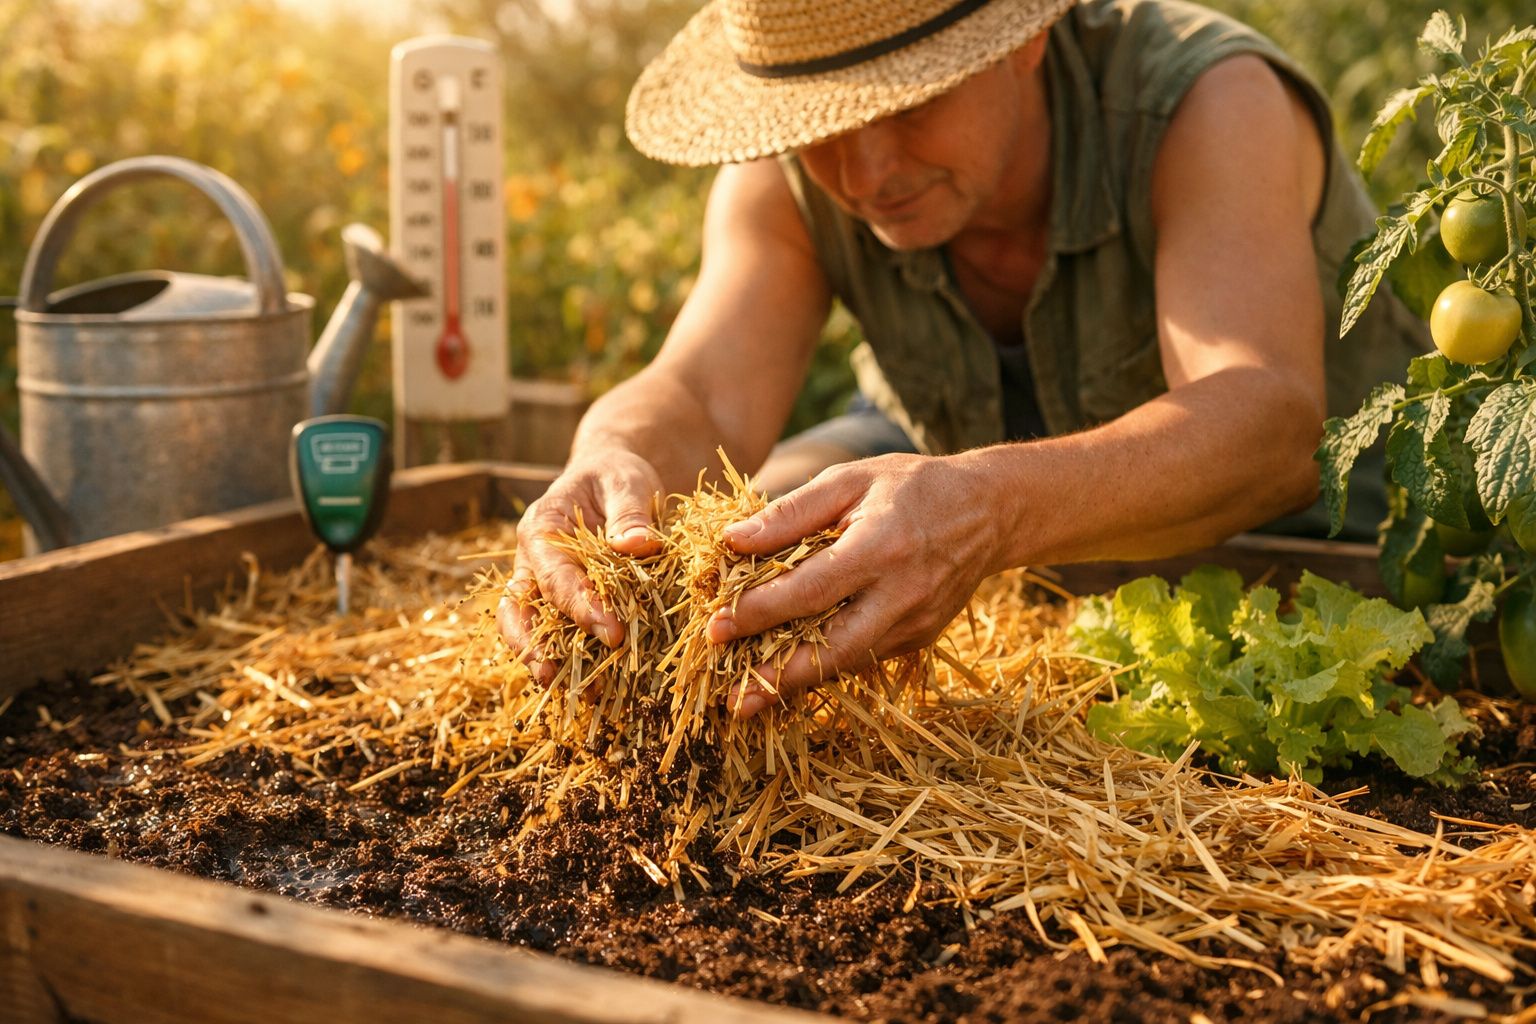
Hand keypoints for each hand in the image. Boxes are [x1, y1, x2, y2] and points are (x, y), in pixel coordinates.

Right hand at [497, 450, 664, 681]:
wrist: (611, 478)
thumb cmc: (617, 476)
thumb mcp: (626, 481)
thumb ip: (630, 512)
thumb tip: (637, 545)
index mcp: (541, 527)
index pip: (553, 575)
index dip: (579, 606)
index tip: (611, 632)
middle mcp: (531, 559)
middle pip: (519, 608)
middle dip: (538, 644)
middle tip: (561, 678)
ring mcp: (539, 581)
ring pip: (523, 626)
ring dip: (539, 659)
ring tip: (564, 692)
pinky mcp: (557, 599)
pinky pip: (551, 631)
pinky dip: (564, 657)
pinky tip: (589, 685)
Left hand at [707, 454, 1003, 717]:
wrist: (990, 510)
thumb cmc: (910, 486)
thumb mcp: (850, 479)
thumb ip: (790, 512)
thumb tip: (733, 542)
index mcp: (881, 547)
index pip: (810, 590)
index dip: (760, 612)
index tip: (716, 626)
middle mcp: (903, 594)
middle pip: (833, 649)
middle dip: (778, 676)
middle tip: (731, 694)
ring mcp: (917, 623)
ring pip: (848, 662)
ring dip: (798, 683)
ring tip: (749, 697)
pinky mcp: (921, 638)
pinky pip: (865, 657)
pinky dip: (827, 668)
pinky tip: (790, 674)